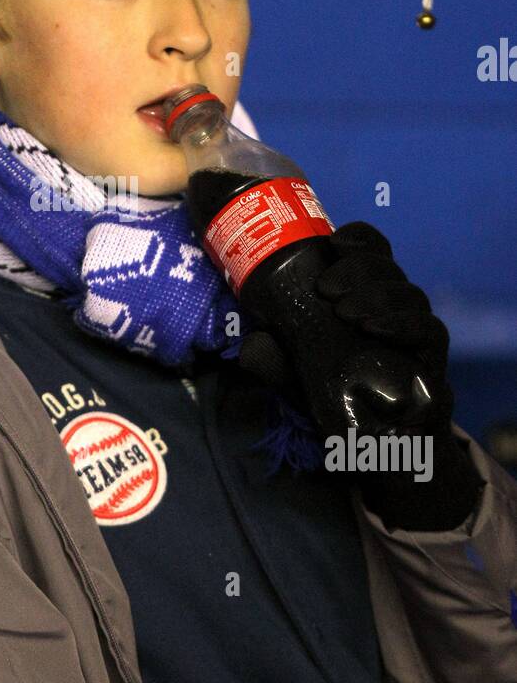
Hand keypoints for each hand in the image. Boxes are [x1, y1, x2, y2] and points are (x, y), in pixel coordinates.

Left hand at [238, 220, 454, 437]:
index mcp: (364, 296)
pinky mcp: (432, 360)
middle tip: (327, 288)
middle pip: (389, 268)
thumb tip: (250, 345)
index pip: (371, 252)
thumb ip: (276, 361)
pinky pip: (431, 331)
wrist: (381, 444)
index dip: (359, 238)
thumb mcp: (299, 377)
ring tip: (346, 312)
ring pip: (411, 294)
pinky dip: (404, 324)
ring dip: (378, 294)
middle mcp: (393, 307)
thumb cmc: (341, 396)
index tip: (333, 241)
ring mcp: (415, 332)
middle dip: (359, 268)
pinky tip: (375, 328)